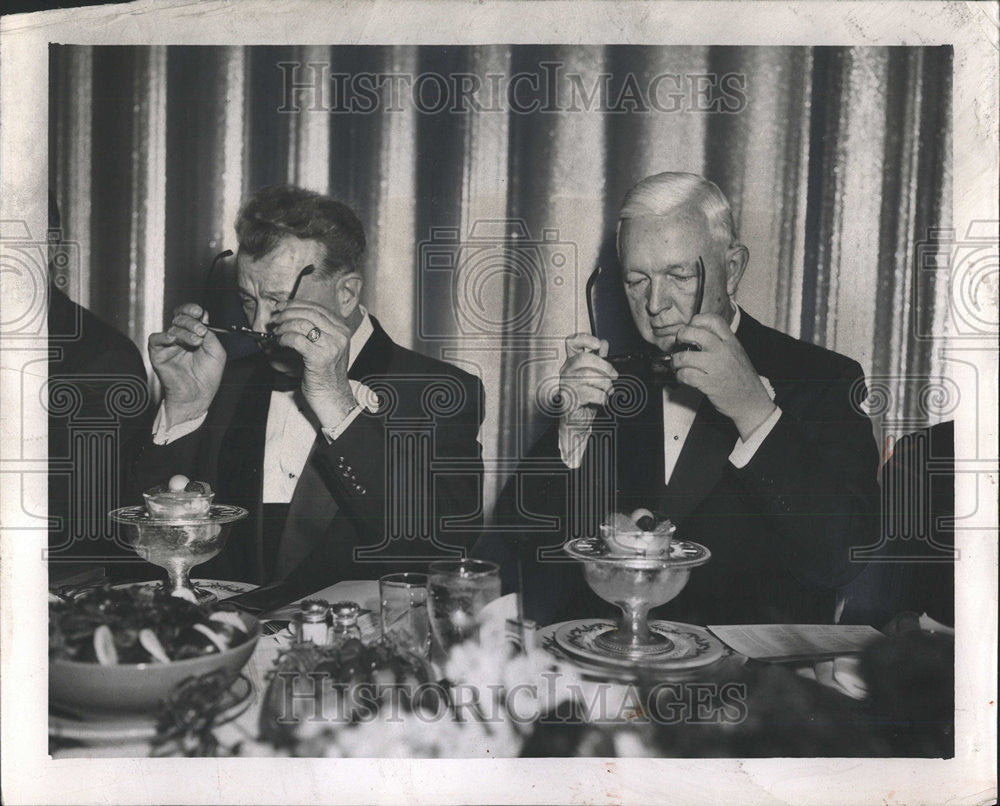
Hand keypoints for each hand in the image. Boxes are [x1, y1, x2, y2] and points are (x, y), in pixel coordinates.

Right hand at [148, 303, 225, 427]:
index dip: (192, 310)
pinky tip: (173, 340)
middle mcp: (180, 339)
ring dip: (184, 332)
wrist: (198, 395)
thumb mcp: (216, 351)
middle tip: (201, 331)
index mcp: (193, 335)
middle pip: (179, 319)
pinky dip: (163, 336)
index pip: (188, 315)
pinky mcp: (158, 355)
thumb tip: (203, 319)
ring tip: (196, 342)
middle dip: (191, 322)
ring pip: (172, 329)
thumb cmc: (208, 376)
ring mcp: (168, 346)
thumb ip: (210, 334)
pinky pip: (154, 339)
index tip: (199, 311)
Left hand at [271, 299, 357, 426]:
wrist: (332, 396)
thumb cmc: (326, 373)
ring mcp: (331, 346)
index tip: (281, 306)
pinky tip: (280, 342)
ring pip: (302, 324)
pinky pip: (296, 339)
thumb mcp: (327, 347)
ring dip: (284, 326)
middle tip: (275, 319)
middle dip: (287, 313)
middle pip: (309, 313)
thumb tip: (290, 315)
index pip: (317, 308)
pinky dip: (284, 338)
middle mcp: (340, 335)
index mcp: (342, 329)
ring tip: (276, 333)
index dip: (296, 304)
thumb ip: (317, 330)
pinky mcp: (319, 357)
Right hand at [558, 333, 617, 428]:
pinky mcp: (568, 399)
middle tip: (614, 376)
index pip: (571, 343)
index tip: (598, 345)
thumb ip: (598, 360)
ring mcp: (565, 385)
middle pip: (583, 359)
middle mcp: (566, 372)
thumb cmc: (585, 400)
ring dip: (604, 384)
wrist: (578, 422)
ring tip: (608, 391)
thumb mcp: (594, 376)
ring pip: (588, 376)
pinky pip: (589, 393)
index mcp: (571, 363)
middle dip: (604, 366)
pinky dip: (601, 397)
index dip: (585, 339)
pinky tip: (602, 400)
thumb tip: (604, 343)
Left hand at [671, 313, 776, 439]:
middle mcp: (724, 351)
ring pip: (685, 356)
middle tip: (679, 344)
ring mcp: (716, 367)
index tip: (691, 328)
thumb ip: (720, 342)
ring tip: (677, 365)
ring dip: (676, 361)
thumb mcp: (736, 353)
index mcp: (731, 342)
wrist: (751, 401)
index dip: (697, 320)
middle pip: (695, 333)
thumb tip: (696, 334)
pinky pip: (686, 375)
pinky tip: (682, 377)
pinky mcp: (709, 384)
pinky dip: (679, 376)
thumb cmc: (741, 378)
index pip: (713, 320)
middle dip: (681, 337)